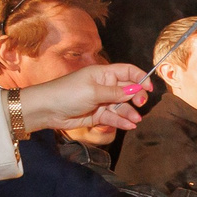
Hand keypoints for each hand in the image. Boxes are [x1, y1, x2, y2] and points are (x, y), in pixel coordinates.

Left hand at [21, 64, 153, 133]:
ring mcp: (102, 101)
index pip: (128, 71)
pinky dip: (122, 121)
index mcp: (104, 74)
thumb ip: (116, 92)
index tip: (149, 88)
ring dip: (130, 112)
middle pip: (128, 90)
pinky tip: (129, 125)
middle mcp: (105, 86)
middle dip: (137, 97)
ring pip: (122, 106)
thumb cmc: (67, 93)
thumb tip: (137, 90)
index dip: (141, 77)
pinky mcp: (98, 115)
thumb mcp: (94, 91)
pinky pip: (114, 117)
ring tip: (135, 120)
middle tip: (141, 104)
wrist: (47, 110)